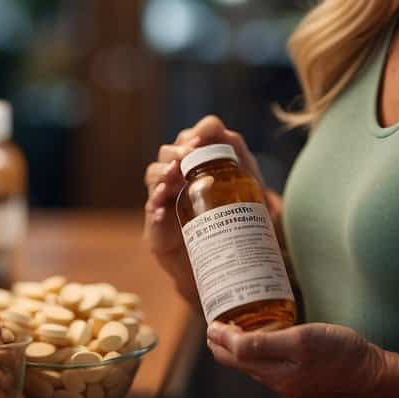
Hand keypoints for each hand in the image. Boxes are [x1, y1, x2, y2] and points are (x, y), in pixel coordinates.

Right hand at [142, 115, 276, 305]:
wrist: (230, 264)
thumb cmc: (236, 219)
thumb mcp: (247, 188)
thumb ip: (240, 160)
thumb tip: (227, 133)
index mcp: (197, 164)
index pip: (189, 140)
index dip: (193, 135)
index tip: (202, 139)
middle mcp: (177, 179)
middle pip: (166, 154)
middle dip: (175, 152)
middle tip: (188, 157)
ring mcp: (164, 203)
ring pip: (153, 177)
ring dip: (161, 173)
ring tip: (173, 177)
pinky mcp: (158, 230)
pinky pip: (151, 216)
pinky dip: (154, 209)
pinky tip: (161, 210)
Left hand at [206, 321, 385, 397]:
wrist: (375, 377)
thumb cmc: (342, 353)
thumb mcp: (301, 339)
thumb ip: (264, 344)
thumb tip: (232, 343)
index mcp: (277, 375)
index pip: (236, 357)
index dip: (221, 339)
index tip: (212, 323)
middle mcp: (281, 387)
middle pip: (244, 366)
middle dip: (227, 347)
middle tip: (216, 328)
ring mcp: (293, 391)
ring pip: (259, 370)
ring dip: (244, 353)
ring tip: (236, 334)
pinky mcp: (305, 390)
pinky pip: (275, 373)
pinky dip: (264, 359)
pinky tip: (267, 347)